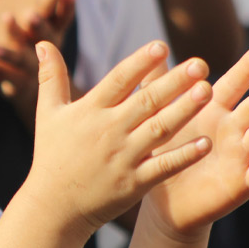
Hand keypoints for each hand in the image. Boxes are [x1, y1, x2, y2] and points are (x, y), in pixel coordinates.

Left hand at [0, 1, 75, 128]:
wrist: (37, 90)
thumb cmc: (40, 45)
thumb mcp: (54, 25)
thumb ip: (59, 1)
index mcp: (56, 33)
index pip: (64, 17)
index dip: (67, 5)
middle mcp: (48, 52)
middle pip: (46, 39)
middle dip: (39, 27)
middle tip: (30, 14)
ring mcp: (33, 69)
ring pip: (21, 61)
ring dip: (7, 53)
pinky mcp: (17, 83)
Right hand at [22, 41, 213, 235]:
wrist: (54, 205)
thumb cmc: (51, 154)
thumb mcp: (47, 112)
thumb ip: (50, 76)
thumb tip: (41, 43)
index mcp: (90, 111)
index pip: (119, 80)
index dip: (140, 63)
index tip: (161, 46)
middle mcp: (109, 131)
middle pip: (146, 101)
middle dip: (174, 82)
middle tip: (200, 64)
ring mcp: (124, 157)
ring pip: (159, 129)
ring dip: (184, 111)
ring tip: (207, 91)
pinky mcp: (135, 183)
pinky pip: (164, 166)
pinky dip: (184, 155)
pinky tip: (206, 143)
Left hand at [139, 47, 248, 239]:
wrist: (164, 199)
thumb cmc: (164, 151)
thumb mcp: (159, 115)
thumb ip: (159, 83)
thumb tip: (153, 47)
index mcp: (212, 112)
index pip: (232, 86)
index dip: (245, 70)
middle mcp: (231, 131)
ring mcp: (239, 155)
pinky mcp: (241, 182)